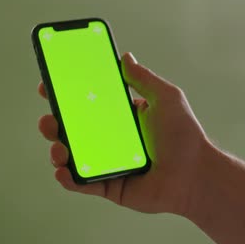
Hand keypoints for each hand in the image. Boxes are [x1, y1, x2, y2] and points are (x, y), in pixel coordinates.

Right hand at [38, 52, 210, 214]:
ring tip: (58, 145)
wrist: (195, 175)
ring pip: (73, 155)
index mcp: (124, 117)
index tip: (49, 85)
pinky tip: (63, 169)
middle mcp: (113, 139)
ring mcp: (109, 163)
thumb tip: (125, 57)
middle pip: (75, 129)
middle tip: (50, 117)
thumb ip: (143, 79)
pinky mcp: (109, 186)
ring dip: (57, 149)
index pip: (90, 103)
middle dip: (54, 122)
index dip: (68, 95)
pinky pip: (81, 183)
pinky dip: (67, 178)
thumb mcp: (166, 98)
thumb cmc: (185, 136)